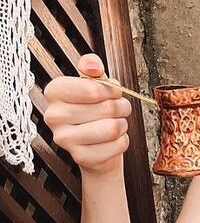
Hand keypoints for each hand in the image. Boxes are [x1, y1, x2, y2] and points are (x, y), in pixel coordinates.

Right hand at [44, 53, 131, 175]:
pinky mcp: (80, 157)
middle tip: (118, 110)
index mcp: (54, 91)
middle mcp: (54, 115)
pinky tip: (111, 140)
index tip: (111, 93)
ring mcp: (64, 138)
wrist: (94, 144)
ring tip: (115, 124)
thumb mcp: (92, 83)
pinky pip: (118, 145)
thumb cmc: (94, 110)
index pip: (93, 88)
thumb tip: (92, 65)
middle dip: (121, 108)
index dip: (111, 90)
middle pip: (107, 108)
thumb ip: (91, 67)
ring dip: (122, 125)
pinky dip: (122, 142)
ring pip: (113, 128)